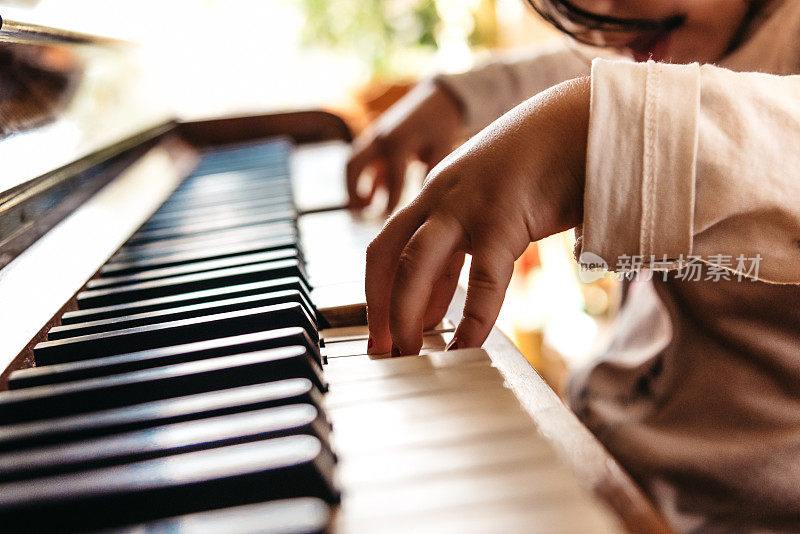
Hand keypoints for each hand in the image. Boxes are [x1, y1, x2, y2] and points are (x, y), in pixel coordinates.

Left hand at [365, 77, 590, 354]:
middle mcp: (439, 197)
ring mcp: (468, 204)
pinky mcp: (505, 217)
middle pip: (385, 255)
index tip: (380, 333)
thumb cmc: (537, 168)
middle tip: (382, 352)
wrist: (578, 120)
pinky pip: (483, 279)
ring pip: (415, 264)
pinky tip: (466, 347)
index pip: (384, 248)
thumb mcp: (484, 209)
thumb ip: (457, 255)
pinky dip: (473, 320)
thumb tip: (437, 312)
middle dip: (378, 308)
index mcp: (432, 195)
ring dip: (406, 314)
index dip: (376, 294)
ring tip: (410, 355)